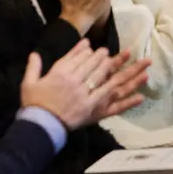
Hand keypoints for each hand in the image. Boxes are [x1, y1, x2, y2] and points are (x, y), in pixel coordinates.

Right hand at [21, 41, 149, 129]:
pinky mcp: (96, 112)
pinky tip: (141, 97)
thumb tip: (35, 53)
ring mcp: (90, 97)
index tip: (100, 48)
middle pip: (100, 68)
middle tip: (127, 52)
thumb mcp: (29, 82)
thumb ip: (34, 66)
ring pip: (112, 83)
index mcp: (62, 73)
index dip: (91, 52)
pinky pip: (114, 107)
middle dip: (114, 59)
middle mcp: (79, 82)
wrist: (41, 125)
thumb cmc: (34, 103)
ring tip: (143, 67)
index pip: (80, 59)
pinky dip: (128, 102)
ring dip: (129, 74)